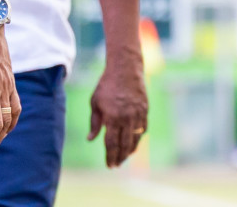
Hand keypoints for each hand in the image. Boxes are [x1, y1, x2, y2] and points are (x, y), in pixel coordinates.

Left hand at [88, 52, 147, 167]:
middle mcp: (126, 119)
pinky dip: (138, 140)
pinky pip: (142, 131)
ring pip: (135, 140)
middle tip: (116, 165)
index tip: (109, 165)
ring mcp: (138, 116)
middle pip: (124, 145)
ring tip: (123, 158)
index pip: (111, 143)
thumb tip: (90, 139)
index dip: (110, 156)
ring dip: (129, 151)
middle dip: (120, 157)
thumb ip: (95, 123)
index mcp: (112, 117)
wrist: (125, 71)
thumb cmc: (106, 86)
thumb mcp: (95, 103)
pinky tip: (133, 145)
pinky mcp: (145, 112)